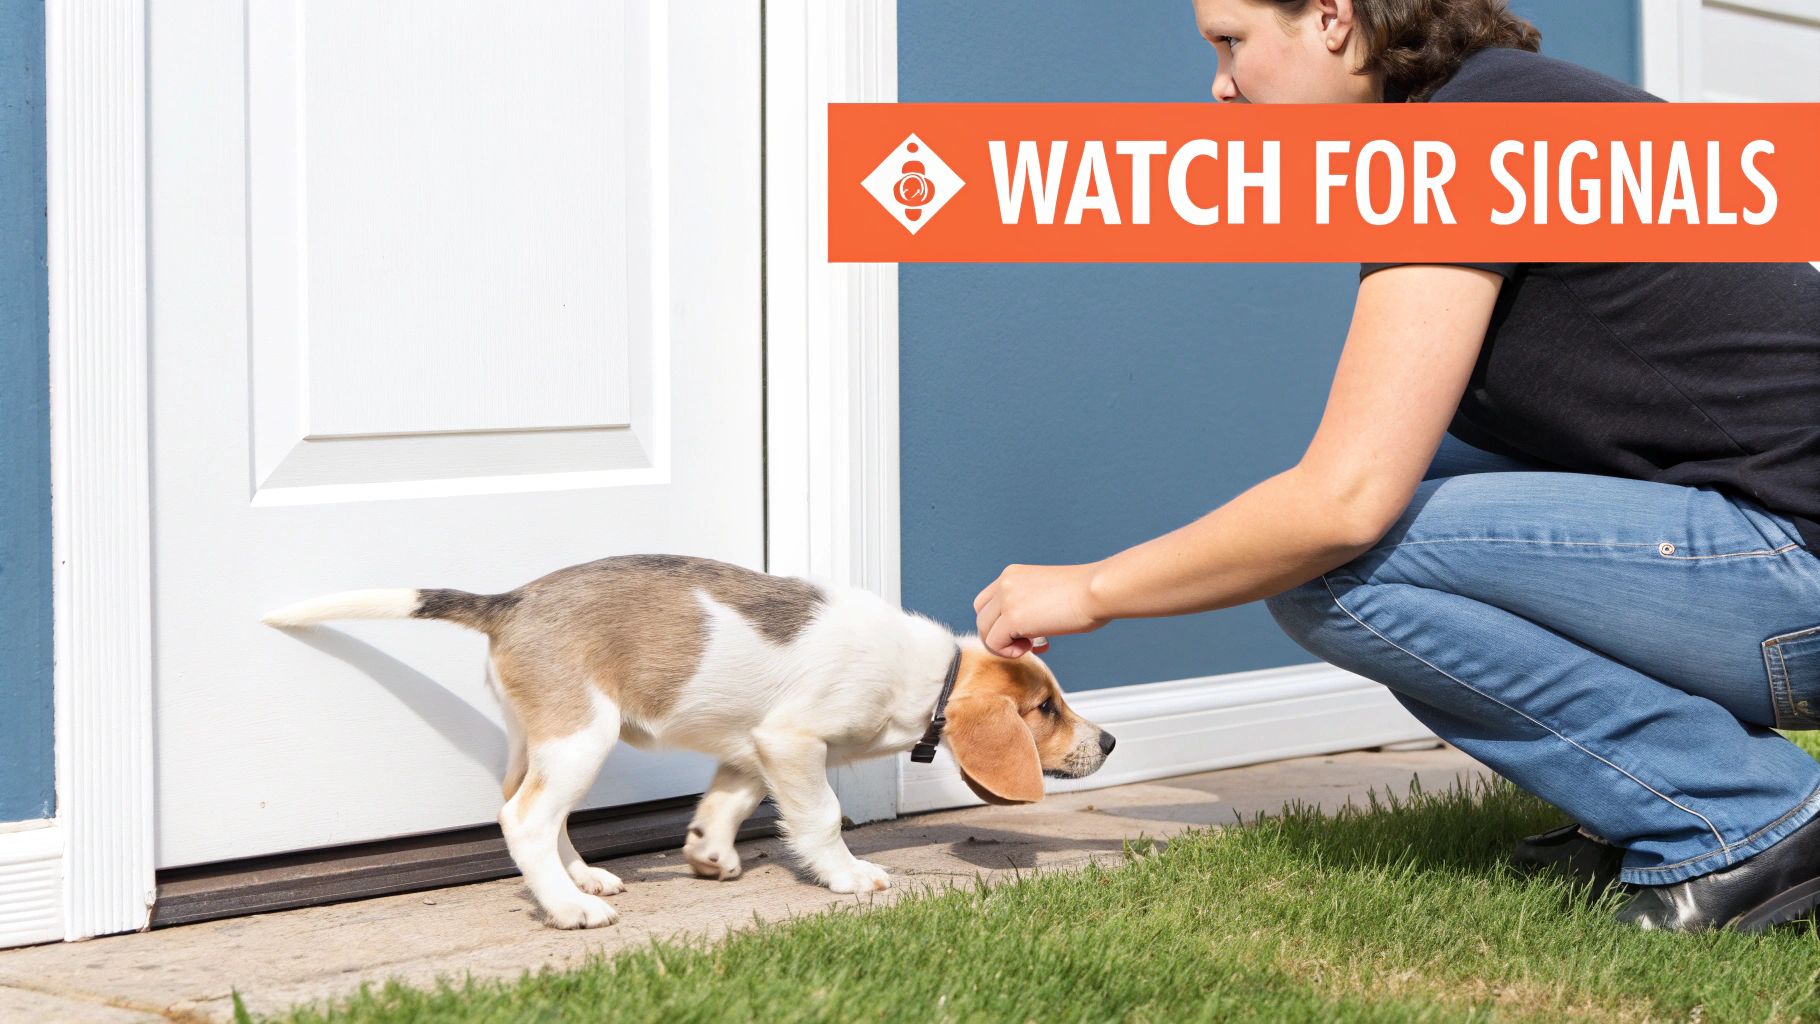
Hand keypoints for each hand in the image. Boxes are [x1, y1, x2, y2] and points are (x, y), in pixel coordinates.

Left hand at [972, 562, 1110, 657]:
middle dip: (1001, 635)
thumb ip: (1030, 607)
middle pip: (982, 618)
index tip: (1029, 631)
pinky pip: (994, 644)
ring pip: (985, 631)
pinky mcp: (1012, 618)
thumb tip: (1024, 632)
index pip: (988, 603)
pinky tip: (1032, 648)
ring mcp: (1006, 599)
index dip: (1003, 623)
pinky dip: (1009, 653)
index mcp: (1013, 574)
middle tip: (1028, 642)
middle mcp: (1005, 583)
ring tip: (1031, 645)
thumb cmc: (1087, 595)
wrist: (1098, 590)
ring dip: (1005, 646)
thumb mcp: (1048, 594)